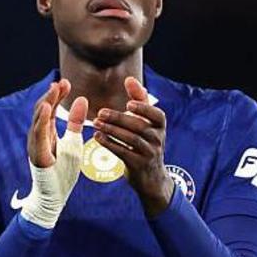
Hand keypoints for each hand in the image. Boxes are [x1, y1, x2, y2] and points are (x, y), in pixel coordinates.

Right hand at [28, 79, 87, 167]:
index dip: (57, 95)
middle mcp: (38, 135)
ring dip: (46, 102)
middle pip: (42, 109)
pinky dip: (41, 119)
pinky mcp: (37, 152)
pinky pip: (38, 133)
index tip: (66, 82)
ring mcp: (35, 144)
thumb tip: (81, 99)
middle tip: (62, 82)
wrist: (53, 195)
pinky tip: (47, 108)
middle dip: (51, 95)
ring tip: (54, 89)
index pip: (50, 108)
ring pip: (38, 118)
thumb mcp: (73, 142)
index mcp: (46, 132)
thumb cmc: (61, 171)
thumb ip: (75, 122)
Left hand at [91, 76, 174, 217]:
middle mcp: (158, 139)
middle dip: (119, 118)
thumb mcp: (147, 124)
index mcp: (160, 127)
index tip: (129, 103)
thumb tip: (130, 79)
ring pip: (131, 139)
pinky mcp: (139, 165)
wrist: (151, 177)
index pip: (157, 115)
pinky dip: (110, 144)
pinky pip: (124, 153)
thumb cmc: (145, 144)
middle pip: (139, 126)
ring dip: (112, 130)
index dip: (144, 109)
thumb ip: (139, 101)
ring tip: (95, 123)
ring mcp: (150, 153)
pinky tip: (97, 137)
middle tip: (100, 113)